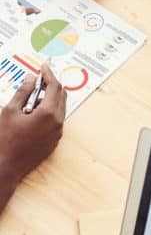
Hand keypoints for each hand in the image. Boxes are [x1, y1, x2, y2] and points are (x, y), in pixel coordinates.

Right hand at [0, 64, 65, 211]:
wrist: (5, 167)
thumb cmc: (5, 140)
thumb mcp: (10, 111)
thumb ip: (23, 91)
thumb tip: (31, 78)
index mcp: (48, 113)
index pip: (54, 86)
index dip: (49, 74)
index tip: (44, 66)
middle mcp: (57, 123)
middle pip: (61, 95)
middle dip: (51, 85)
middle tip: (38, 80)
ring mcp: (57, 134)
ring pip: (59, 108)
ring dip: (49, 98)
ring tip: (30, 100)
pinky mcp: (54, 142)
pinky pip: (56, 120)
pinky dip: (49, 111)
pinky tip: (33, 113)